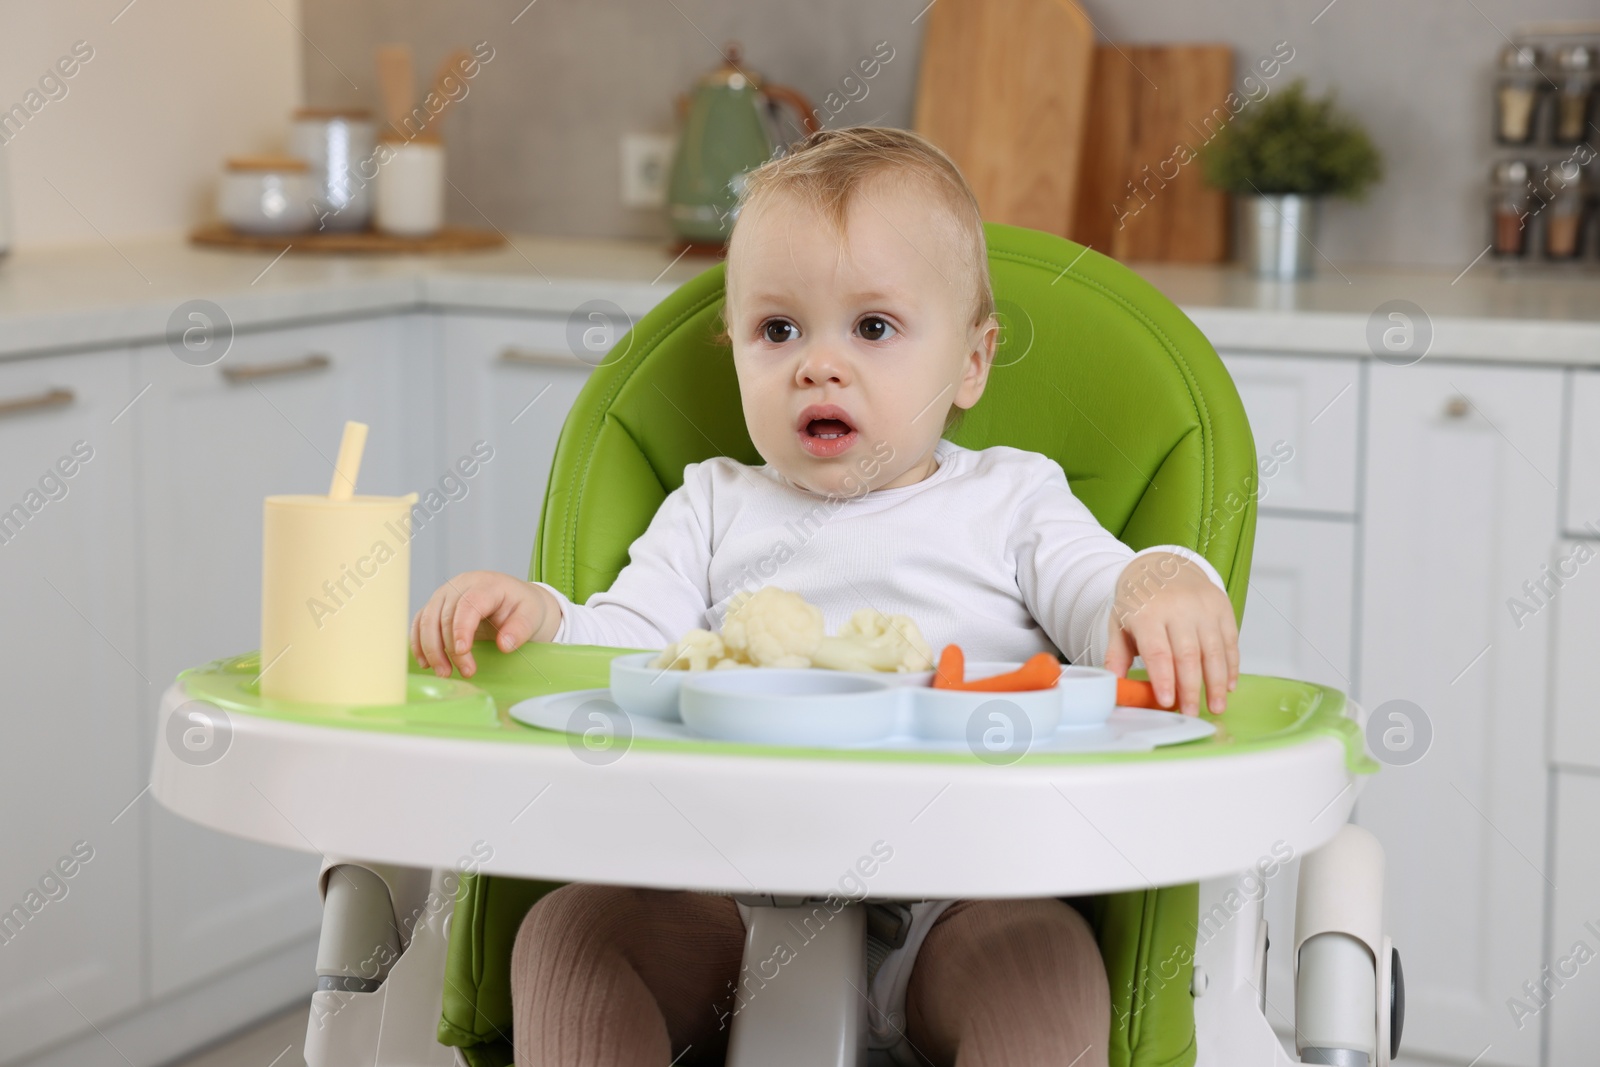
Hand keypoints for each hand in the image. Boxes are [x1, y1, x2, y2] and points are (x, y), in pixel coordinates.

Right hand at [410, 571, 558, 678]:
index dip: (462, 627)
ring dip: (431, 649)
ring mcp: (445, 594)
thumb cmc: (522, 607)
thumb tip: (504, 645)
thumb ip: (520, 629)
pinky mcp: (436, 606)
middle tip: (466, 672)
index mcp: (486, 584)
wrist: (514, 600)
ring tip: (444, 673)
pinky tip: (426, 662)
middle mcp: (461, 585)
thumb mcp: (532, 616)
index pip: (468, 603)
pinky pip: (420, 622)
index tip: (462, 651)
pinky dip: (419, 643)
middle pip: (445, 615)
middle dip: (450, 647)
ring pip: (427, 620)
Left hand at [1103, 552, 1238, 715]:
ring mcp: (1203, 607)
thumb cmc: (1139, 600)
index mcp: (1147, 612)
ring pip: (1214, 650)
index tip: (1167, 702)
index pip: (1157, 651)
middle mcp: (1178, 608)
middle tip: (1191, 713)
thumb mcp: (1120, 623)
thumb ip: (1117, 656)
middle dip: (1191, 688)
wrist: (1162, 565)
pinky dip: (1231, 666)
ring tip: (1216, 707)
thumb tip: (1114, 686)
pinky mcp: (1222, 608)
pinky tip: (1228, 686)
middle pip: (1188, 654)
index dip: (1164, 679)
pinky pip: (1230, 641)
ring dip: (1216, 683)